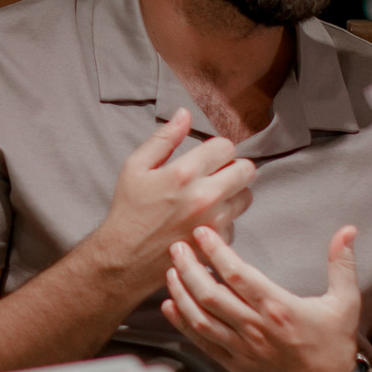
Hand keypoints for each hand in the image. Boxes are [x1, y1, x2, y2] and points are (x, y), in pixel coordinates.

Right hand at [86, 112, 255, 297]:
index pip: (226, 147)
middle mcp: (205, 197)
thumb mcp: (136, 167)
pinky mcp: (216, 244)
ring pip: (246, 197)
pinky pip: (236, 223)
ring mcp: (214, 223)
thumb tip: (185, 114)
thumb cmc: (128, 210)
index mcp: (184, 173)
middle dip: (233, 167)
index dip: (217, 149)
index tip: (207, 156)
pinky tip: (205, 221)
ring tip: (212, 196)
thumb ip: (164, 138)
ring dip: (233, 193)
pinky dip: (225, 220)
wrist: (124, 258)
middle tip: (217, 173)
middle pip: (246, 170)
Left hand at [164, 224, 361, 371]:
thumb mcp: (345, 303)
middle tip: (177, 247)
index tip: (202, 232)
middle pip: (210, 295)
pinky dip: (182, 324)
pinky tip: (171, 306)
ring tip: (170, 272)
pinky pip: (202, 343)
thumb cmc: (334, 346)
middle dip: (188, 268)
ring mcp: (242, 349)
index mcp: (279, 309)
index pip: (238, 275)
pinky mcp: (235, 365)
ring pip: (200, 319)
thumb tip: (348, 231)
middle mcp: (256, 328)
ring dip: (181, 294)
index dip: (216, 252)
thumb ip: (342, 265)